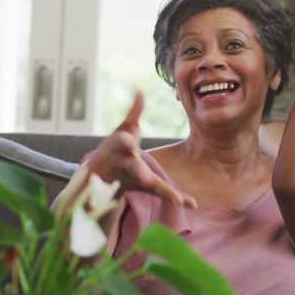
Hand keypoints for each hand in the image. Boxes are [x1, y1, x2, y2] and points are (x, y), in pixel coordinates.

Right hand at [86, 92, 196, 207]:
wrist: (101, 177)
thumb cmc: (115, 149)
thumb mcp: (123, 130)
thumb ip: (134, 113)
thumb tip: (140, 91)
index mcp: (121, 149)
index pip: (123, 144)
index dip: (127, 142)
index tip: (131, 141)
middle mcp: (126, 166)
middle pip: (133, 169)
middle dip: (140, 172)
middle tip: (147, 179)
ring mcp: (135, 179)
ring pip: (148, 185)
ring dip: (162, 191)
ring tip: (178, 199)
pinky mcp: (145, 188)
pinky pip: (160, 192)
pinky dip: (174, 197)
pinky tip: (192, 203)